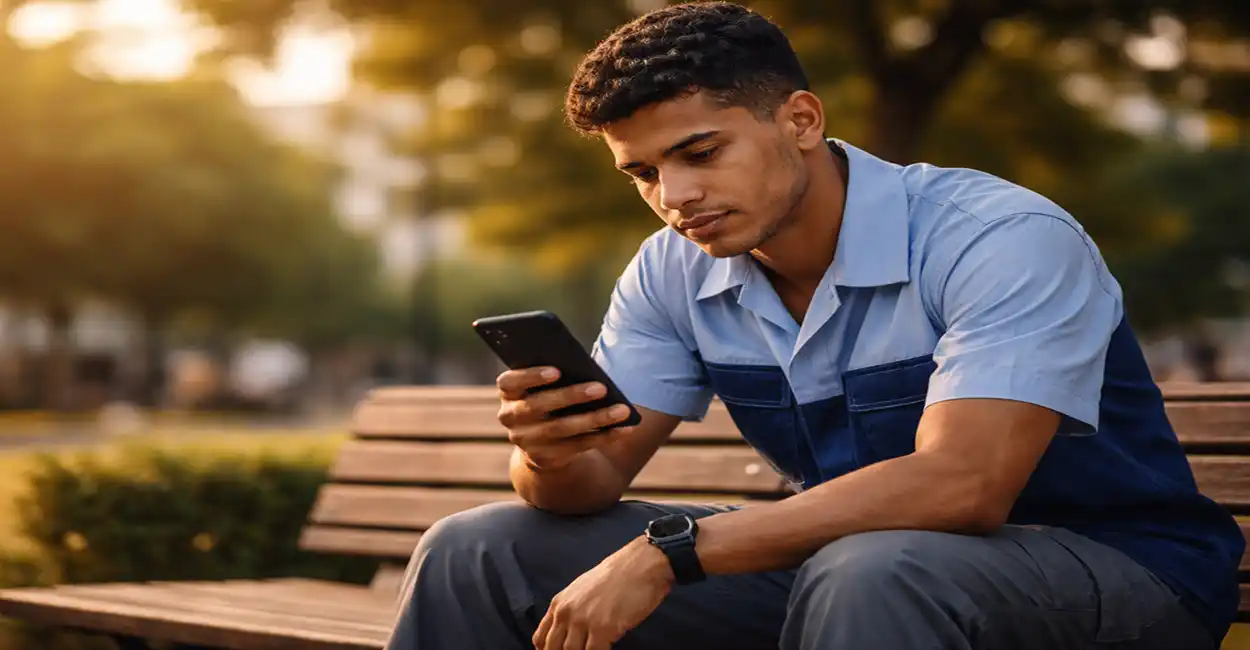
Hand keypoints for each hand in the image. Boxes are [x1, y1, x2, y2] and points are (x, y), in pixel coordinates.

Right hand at [496, 367, 633, 469]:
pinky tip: (624, 428)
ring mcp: (527, 441)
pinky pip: (578, 446)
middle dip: (572, 396)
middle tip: (601, 388)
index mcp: (508, 393)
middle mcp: (512, 418)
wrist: (541, 441)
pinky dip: (604, 436)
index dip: (532, 376)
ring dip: (595, 419)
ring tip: (622, 410)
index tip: (557, 371)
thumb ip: (555, 374)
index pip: (510, 382)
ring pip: (562, 429)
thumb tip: (587, 370)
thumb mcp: (544, 385)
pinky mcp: (547, 458)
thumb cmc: (549, 397)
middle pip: (540, 406)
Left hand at [533, 537, 673, 649]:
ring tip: (593, 649)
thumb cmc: (617, 576)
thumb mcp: (583, 589)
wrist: (641, 565)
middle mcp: (566, 613)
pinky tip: (608, 649)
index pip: (540, 639)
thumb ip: (572, 610)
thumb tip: (570, 633)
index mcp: (559, 603)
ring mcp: (583, 621)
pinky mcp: (602, 629)